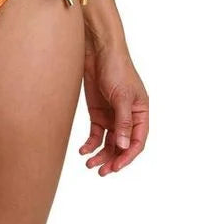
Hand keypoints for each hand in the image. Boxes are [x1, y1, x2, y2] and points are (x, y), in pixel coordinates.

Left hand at [80, 38, 148, 175]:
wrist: (97, 52)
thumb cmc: (116, 69)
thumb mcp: (121, 97)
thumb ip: (122, 122)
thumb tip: (123, 146)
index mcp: (141, 112)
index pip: (137, 141)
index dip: (128, 156)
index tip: (116, 167)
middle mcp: (127, 117)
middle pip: (122, 145)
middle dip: (112, 159)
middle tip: (101, 171)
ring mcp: (112, 115)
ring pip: (108, 142)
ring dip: (100, 154)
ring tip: (89, 164)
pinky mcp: (97, 112)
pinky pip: (96, 133)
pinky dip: (90, 143)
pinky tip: (83, 150)